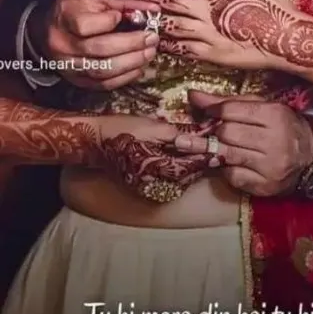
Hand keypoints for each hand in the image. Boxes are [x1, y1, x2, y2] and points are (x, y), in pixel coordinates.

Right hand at [37, 0, 160, 89]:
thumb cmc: (77, 10)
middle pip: (99, 49)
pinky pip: (103, 84)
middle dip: (131, 44)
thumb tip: (153, 8)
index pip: (84, 25)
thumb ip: (124, 1)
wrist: (49, 30)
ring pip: (103, 70)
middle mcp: (62, 44)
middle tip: (152, 38)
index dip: (107, 21)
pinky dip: (125, 77)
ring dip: (131, 63)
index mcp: (64, 17)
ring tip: (149, 53)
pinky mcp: (77, 80)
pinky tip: (139, 68)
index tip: (121, 15)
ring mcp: (68, 65)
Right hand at [96, 114, 214, 195]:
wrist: (93, 141)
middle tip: (212, 151)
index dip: (206, 157)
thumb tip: (200, 134)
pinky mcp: (140, 186)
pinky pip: (164, 182)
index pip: (191, 166)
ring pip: (176, 182)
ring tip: (198, 156)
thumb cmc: (123, 129)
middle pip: (186, 177)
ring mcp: (146, 186)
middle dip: (199, 164)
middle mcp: (154, 183)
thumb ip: (179, 134)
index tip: (218, 150)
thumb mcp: (154, 126)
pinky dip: (174, 173)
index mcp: (159, 167)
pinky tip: (178, 162)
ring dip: (188, 170)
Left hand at [118, 0, 298, 70]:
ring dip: (146, 21)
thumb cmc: (275, 4)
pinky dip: (163, 45)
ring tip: (126, 16)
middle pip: (166, 1)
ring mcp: (207, 35)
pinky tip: (149, 42)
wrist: (289, 39)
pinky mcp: (210, 55)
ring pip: (169, 26)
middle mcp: (206, 11)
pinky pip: (181, 50)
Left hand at [173, 91, 312, 196]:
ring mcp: (270, 166)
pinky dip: (226, 169)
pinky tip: (230, 163)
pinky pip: (233, 176)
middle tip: (212, 131)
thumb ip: (227, 102)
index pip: (231, 111)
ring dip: (213, 150)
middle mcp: (275, 141)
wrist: (310, 156)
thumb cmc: (281, 126)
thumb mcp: (261, 107)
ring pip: (227, 155)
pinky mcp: (265, 186)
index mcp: (274, 115)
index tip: (208, 112)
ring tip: (204, 145)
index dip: (213, 110)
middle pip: (227, 134)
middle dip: (215, 132)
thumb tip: (193, 96)